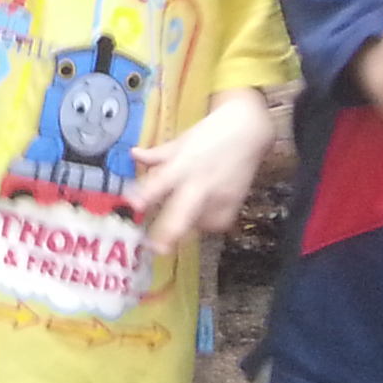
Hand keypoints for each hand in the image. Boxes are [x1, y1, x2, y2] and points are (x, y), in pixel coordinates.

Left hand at [129, 88, 274, 256]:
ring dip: (186, 226)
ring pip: (197, 224)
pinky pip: (214, 225)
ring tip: (180, 216)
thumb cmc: (210, 134)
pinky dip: (203, 223)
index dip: (147, 195)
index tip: (133, 206)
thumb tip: (134, 155)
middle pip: (183, 213)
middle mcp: (201, 183)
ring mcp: (220, 198)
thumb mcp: (181, 141)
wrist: (249, 133)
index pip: (161, 181)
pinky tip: (201, 211)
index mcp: (183, 163)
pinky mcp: (235, 207)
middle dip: (169, 233)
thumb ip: (157, 154)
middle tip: (157, 250)